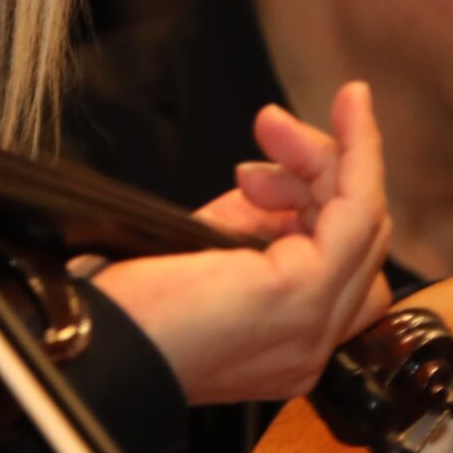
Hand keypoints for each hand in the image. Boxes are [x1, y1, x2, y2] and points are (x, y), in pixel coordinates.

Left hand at [94, 85, 392, 405]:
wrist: (90, 343)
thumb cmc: (119, 309)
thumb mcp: (194, 255)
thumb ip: (239, 227)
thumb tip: (264, 184)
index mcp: (282, 343)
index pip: (332, 263)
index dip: (312, 198)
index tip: (278, 149)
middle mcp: (310, 343)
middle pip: (355, 238)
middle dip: (318, 169)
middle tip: (270, 130)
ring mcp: (313, 322)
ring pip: (361, 219)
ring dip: (324, 158)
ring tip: (271, 132)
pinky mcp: (304, 292)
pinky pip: (358, 211)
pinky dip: (360, 154)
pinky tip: (352, 109)